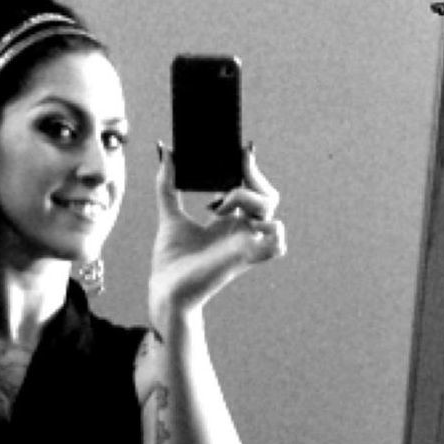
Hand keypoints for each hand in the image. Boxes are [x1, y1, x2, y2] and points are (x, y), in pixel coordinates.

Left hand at [148, 141, 285, 325]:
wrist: (165, 291)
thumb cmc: (170, 261)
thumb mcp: (170, 217)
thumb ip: (167, 186)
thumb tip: (164, 152)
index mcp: (229, 220)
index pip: (253, 188)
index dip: (251, 168)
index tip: (240, 152)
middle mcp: (241, 230)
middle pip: (268, 195)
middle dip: (252, 178)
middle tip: (226, 178)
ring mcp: (245, 244)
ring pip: (271, 211)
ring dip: (248, 198)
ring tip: (216, 208)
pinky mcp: (244, 259)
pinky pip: (278, 244)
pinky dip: (270, 232)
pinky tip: (241, 226)